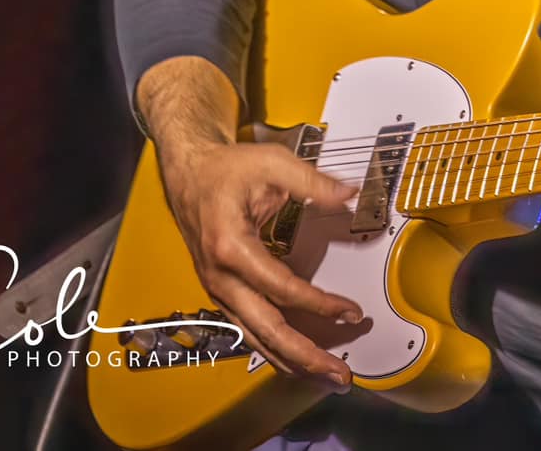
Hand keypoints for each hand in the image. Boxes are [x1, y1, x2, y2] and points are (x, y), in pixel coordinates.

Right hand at [155, 136, 363, 389]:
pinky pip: (249, 327)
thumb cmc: (226, 169)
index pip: (281, 288)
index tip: (351, 312)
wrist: (189, 173)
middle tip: (340, 374)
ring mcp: (218, 289)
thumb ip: (312, 182)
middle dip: (305, 355)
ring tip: (325, 376)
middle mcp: (220, 276)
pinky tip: (298, 358)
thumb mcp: (271, 162)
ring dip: (292, 360)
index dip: (319, 305)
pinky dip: (275, 347)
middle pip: (266, 328)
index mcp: (230, 246)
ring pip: (255, 336)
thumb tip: (349, 195)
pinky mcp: (222, 292)